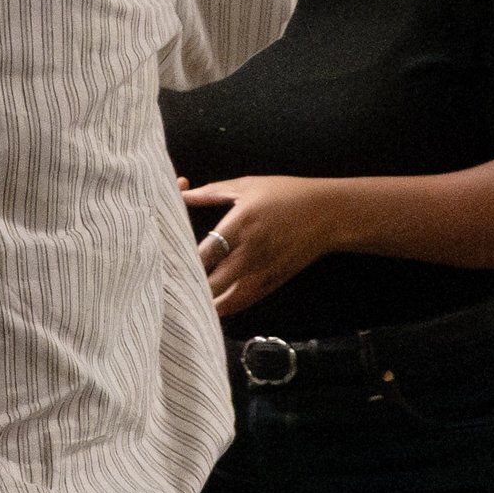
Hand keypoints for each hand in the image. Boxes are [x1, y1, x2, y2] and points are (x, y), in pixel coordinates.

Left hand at [179, 174, 342, 318]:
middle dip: (190, 286)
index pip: (206, 252)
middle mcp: (250, 252)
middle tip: (169, 285)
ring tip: (184, 298)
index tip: (165, 262)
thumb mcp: (246, 186)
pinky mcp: (273, 283)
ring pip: (227, 300)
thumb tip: (181, 193)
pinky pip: (244, 302)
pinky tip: (209, 304)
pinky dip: (225, 307)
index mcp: (241, 224)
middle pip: (213, 282)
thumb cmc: (285, 194)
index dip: (183, 262)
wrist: (328, 214)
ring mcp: (263, 271)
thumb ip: (210, 192)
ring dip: (206, 301)